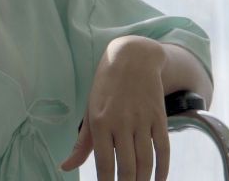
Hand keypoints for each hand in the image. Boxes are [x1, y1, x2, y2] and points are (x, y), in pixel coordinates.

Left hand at [59, 36, 169, 179]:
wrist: (132, 58)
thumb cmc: (105, 87)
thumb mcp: (89, 110)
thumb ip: (81, 143)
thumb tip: (65, 167)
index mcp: (99, 121)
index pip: (105, 164)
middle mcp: (121, 122)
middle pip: (127, 167)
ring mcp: (142, 120)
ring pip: (146, 162)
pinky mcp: (159, 118)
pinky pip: (163, 150)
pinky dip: (163, 169)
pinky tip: (159, 180)